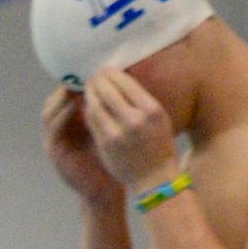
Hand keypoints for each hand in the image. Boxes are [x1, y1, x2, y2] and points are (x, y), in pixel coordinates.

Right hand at [42, 87, 120, 207]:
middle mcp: (59, 130)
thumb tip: (121, 78)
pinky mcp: (55, 153)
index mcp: (71, 122)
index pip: (67, 95)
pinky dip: (62, 115)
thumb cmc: (114, 157)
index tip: (91, 69)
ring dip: (61, 99)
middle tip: (82, 75)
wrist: (106, 189)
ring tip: (76, 87)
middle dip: (66, 87)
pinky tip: (76, 106)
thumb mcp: (110, 126)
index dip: (76, 81)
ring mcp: (54, 141)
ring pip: (48, 112)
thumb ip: (108, 108)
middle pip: (54, 100)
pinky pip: (53, 129)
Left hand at [81, 65, 179, 195]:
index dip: (111, 74)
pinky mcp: (105, 145)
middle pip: (107, 91)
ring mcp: (117, 133)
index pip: (125, 82)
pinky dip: (88, 110)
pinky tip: (88, 106)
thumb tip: (121, 79)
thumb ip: (141, 101)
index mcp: (151, 110)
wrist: (154, 178)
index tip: (105, 70)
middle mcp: (134, 120)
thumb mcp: (159, 118)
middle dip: (97, 81)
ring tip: (88, 88)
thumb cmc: (159, 145)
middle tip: (92, 76)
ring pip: (95, 105)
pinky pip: (92, 121)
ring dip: (89, 94)